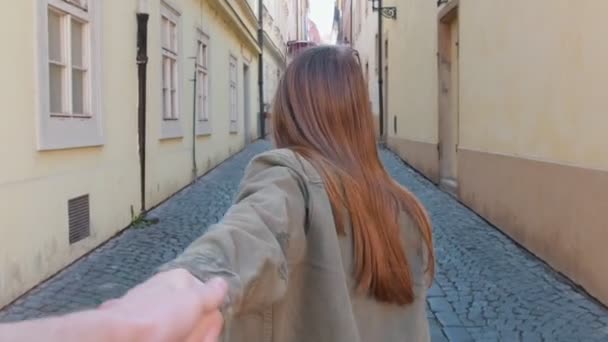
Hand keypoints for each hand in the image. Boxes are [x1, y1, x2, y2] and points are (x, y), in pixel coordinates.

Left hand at [100, 269, 227, 341]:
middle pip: (194, 315)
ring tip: (173, 339)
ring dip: (186, 337)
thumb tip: (222, 281)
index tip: (208, 331)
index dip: (210, 318)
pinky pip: (165, 334)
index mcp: (179, 278)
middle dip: (196, 331)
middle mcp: (165, 290)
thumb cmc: (160, 317)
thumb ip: (211, 292)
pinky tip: (162, 339)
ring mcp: (151, 309)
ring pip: (180, 328)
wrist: (119, 338)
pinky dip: (167, 338)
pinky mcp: (141, 327)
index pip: (208, 297)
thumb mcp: (193, 301)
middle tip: (188, 338)